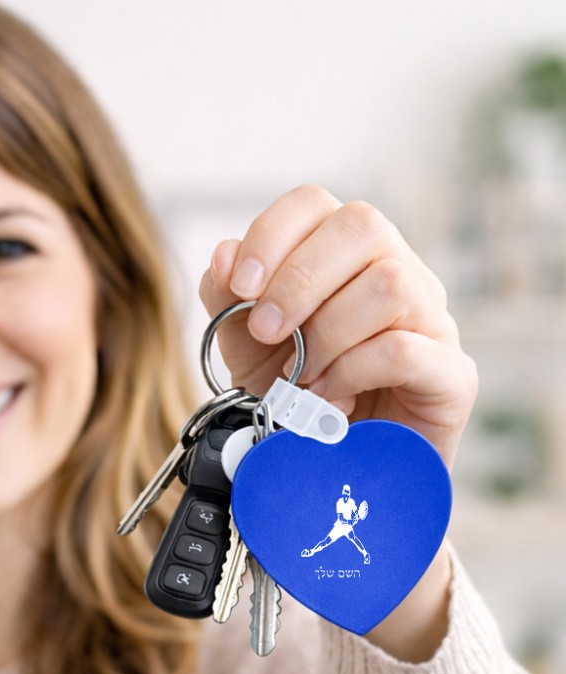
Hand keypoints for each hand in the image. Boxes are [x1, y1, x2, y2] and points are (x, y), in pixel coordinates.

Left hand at [198, 185, 476, 469]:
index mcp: (344, 257)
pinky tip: (329, 400)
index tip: (241, 287)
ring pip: (389, 284)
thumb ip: (229, 300)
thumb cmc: (296, 397)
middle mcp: (397, 272)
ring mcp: (431, 320)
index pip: (315, 203)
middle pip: (362, 226)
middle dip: (298, 282)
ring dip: (328, 335)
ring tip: (303, 379)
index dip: (271, 235)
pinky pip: (405, 348)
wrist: (333, 470)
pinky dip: (353, 372)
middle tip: (266, 333)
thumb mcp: (246, 348)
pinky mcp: (451, 373)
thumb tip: (222, 253)